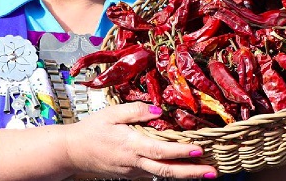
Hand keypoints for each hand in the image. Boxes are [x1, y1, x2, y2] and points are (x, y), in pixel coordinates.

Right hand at [64, 102, 216, 179]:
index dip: (181, 151)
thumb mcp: (111, 113)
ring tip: (205, 171)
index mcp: (131, 145)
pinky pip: (154, 173)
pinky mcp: (131, 173)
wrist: (73, 151)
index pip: (161, 151)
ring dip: (185, 173)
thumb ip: (135, 110)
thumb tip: (157, 111)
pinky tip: (182, 167)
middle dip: (192, 173)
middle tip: (213, 172)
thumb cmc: (91, 130)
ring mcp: (133, 171)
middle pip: (167, 171)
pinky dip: (170, 171)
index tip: (199, 150)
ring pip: (162, 174)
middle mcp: (134, 162)